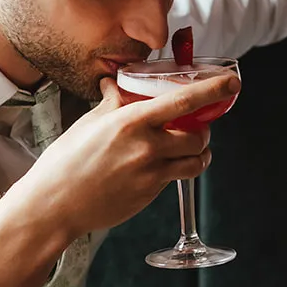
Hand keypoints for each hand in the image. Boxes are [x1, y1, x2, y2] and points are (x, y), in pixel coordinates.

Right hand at [11, 73, 238, 236]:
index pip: (183, 101)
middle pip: (197, 134)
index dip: (213, 90)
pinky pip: (177, 177)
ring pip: (195, 160)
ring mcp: (150, 173)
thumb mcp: (88, 124)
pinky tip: (168, 164)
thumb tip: (115, 86)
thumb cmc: (65, 162)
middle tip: (198, 124)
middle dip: (204, 129)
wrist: (54, 205)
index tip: (232, 82)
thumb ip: (111, 104)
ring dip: (200, 152)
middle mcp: (146, 147)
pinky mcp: (150, 194)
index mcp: (131, 122)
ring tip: (193, 147)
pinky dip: (181, 168)